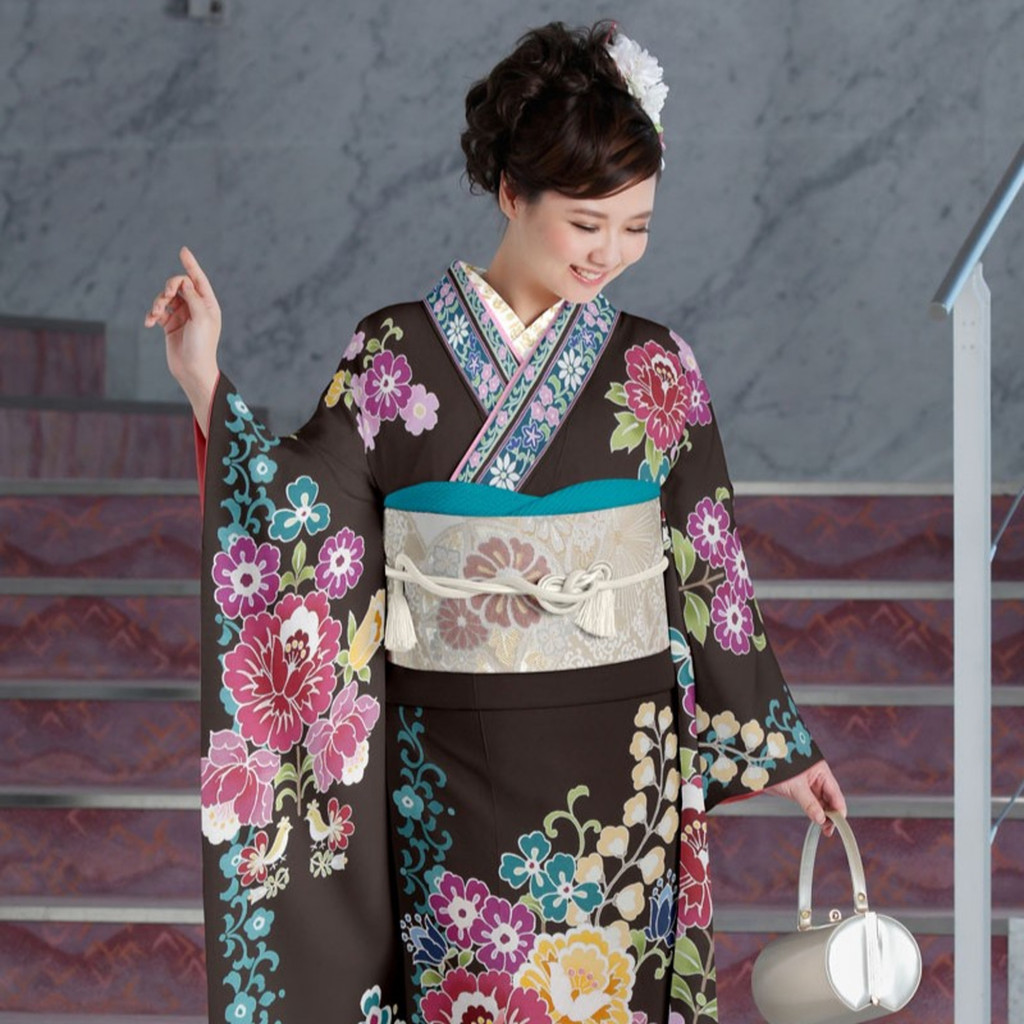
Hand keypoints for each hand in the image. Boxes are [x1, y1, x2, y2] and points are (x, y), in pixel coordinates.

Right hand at [144, 246, 220, 429]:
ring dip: (158, 302)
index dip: (191, 265)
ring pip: (166, 297)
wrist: (192, 369)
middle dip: (169, 287)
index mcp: (208, 305)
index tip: (183, 251)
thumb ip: (193, 297)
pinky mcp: (170, 324)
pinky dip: (152, 314)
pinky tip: (149, 322)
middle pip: (179, 285)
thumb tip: (184, 281)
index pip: (198, 279)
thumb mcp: (201, 318)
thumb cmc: (202, 345)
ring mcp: (182, 315)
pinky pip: (158, 311)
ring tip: (156, 313)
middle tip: (166, 296)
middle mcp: (196, 307)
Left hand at [765, 760, 846, 835]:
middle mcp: (817, 778)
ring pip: (822, 803)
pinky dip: (815, 812)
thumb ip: (809, 803)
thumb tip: (821, 819)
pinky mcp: (800, 790)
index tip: (839, 823)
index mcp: (821, 772)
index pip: (835, 793)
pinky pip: (812, 803)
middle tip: (829, 830)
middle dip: (831, 814)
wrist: (759, 762)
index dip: (838, 808)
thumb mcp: (795, 786)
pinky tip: (817, 821)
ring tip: (824, 829)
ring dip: (823, 815)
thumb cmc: (777, 765)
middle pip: (830, 799)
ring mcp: (809, 785)